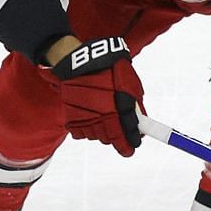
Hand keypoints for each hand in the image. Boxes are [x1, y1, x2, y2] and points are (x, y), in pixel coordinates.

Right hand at [52, 36, 142, 154]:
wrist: (82, 61)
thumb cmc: (111, 70)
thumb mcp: (131, 85)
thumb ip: (136, 108)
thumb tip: (140, 127)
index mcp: (118, 109)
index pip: (124, 136)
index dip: (128, 146)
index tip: (130, 150)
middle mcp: (100, 116)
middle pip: (109, 139)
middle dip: (116, 137)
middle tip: (118, 129)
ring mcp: (84, 117)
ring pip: (95, 137)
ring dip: (101, 132)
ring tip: (102, 117)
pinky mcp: (70, 117)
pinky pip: (80, 133)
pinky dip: (86, 129)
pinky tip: (90, 118)